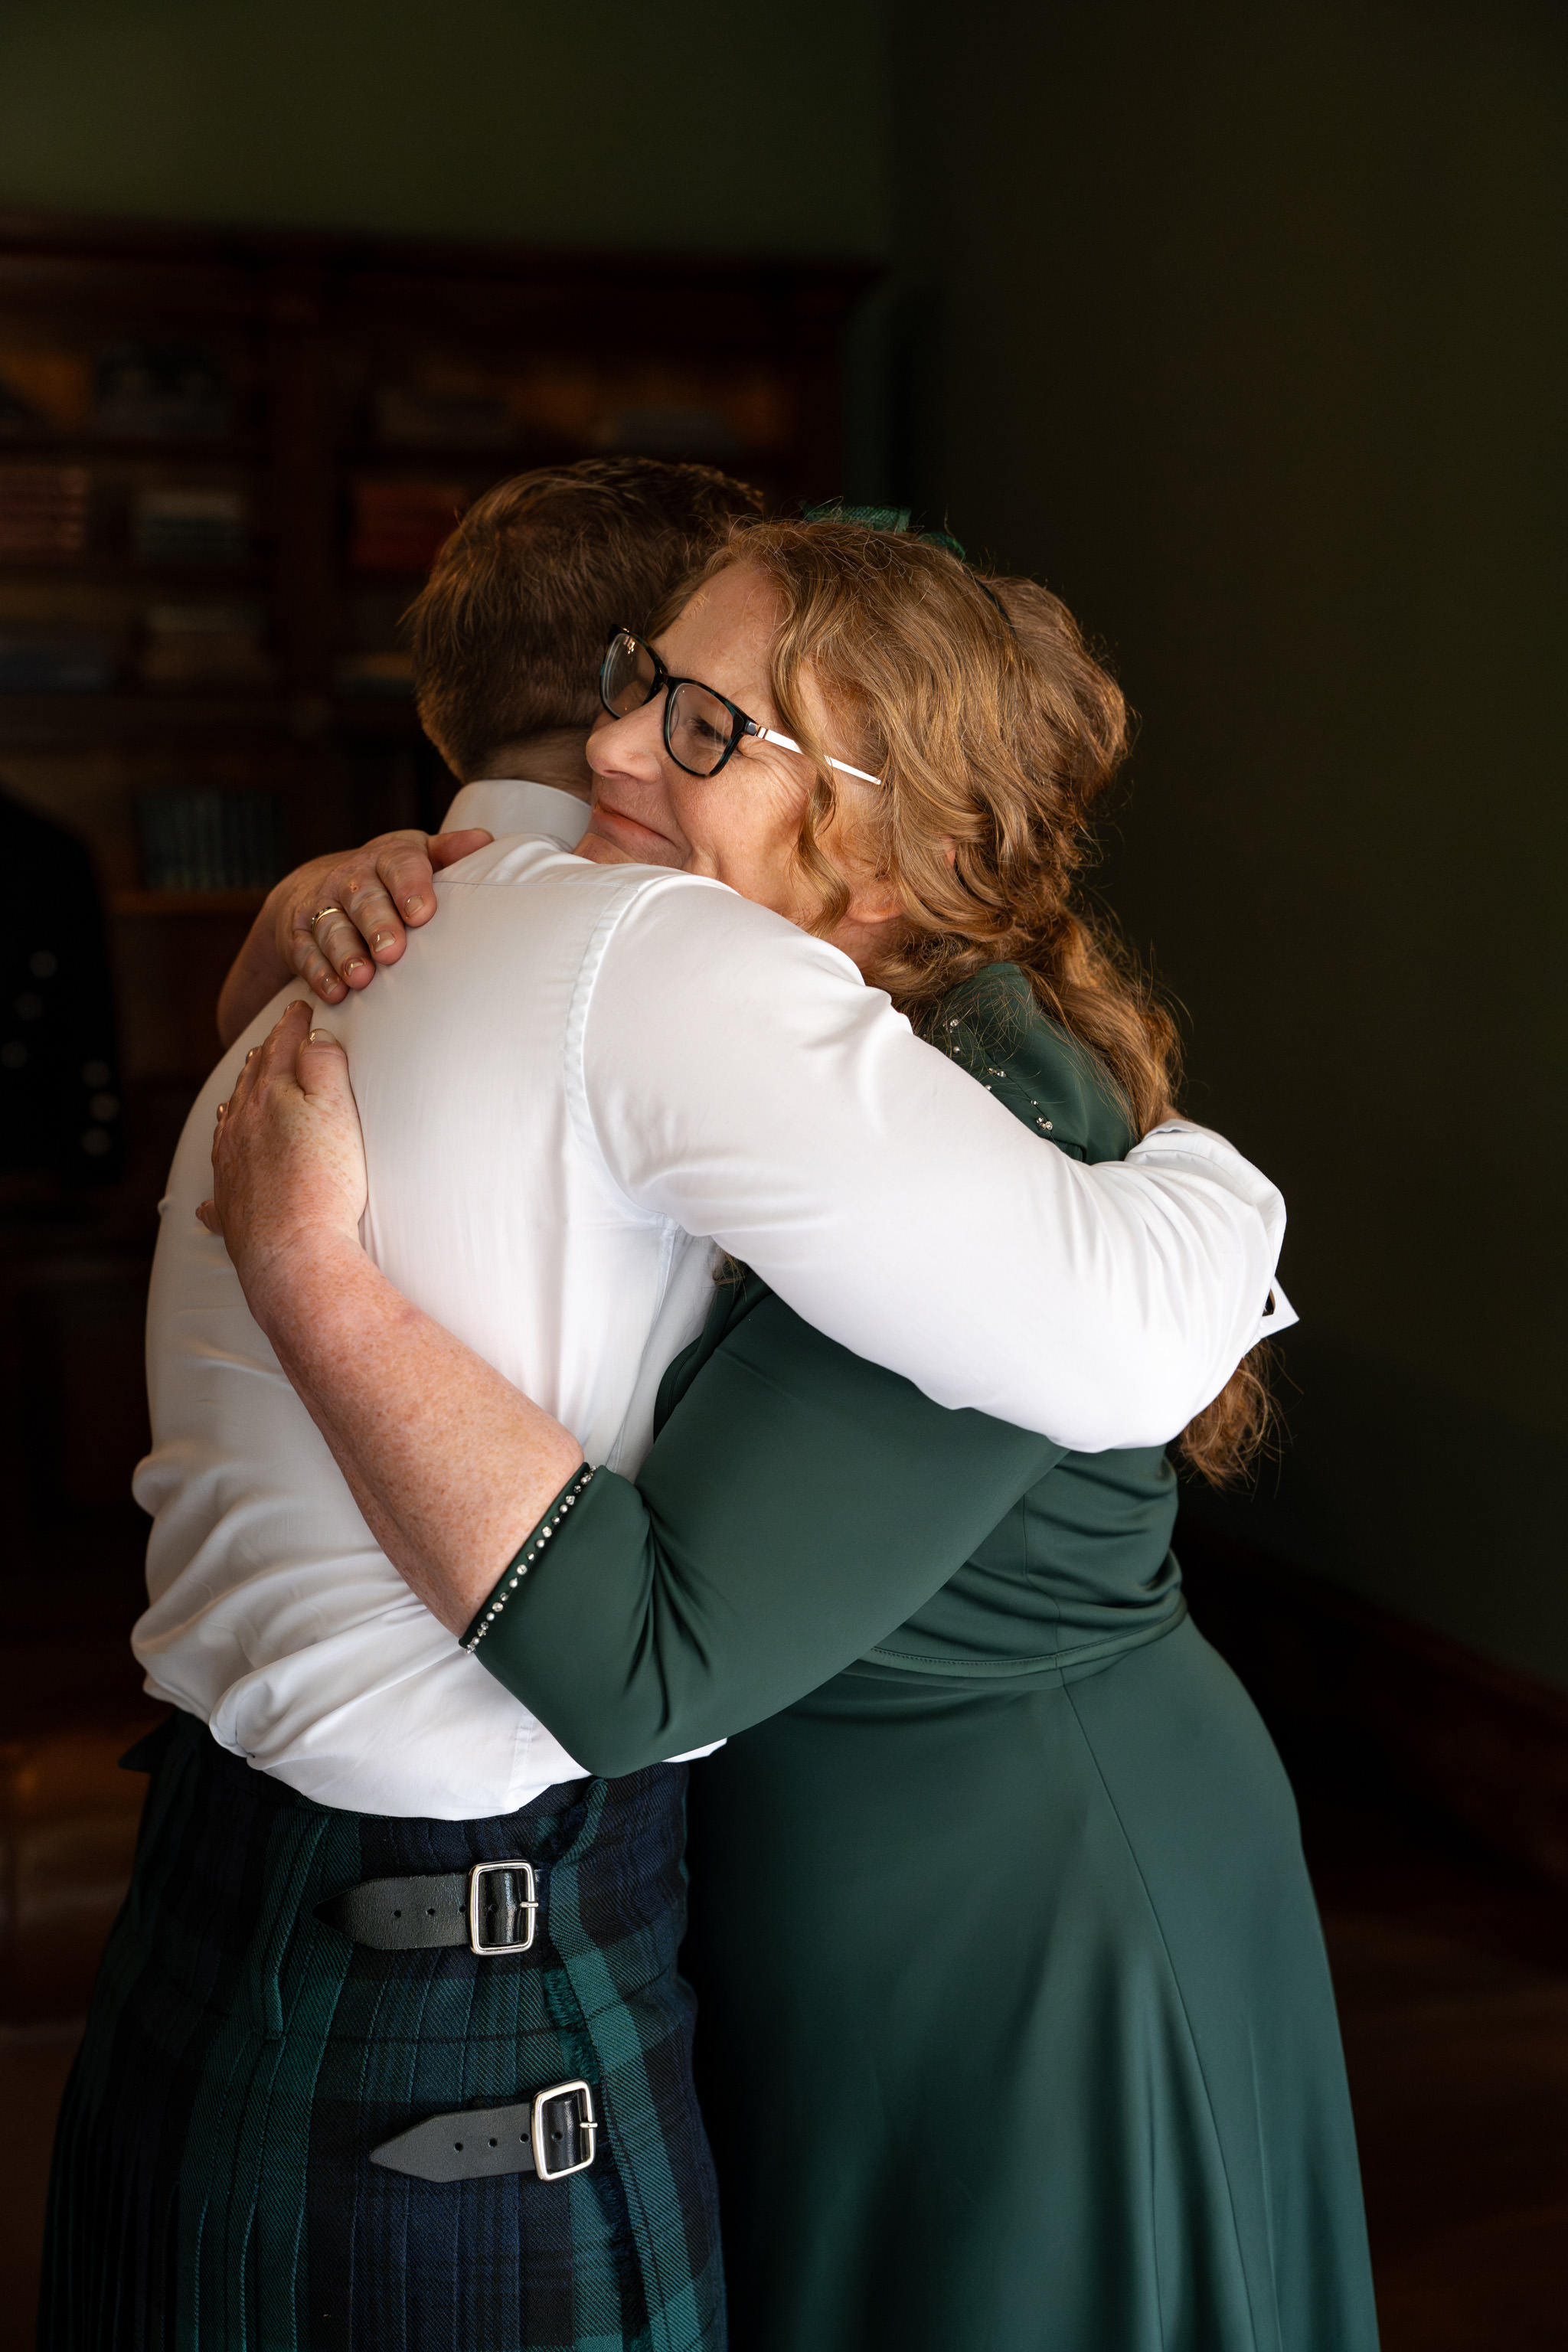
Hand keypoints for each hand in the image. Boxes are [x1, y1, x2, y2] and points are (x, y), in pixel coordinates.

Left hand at [199, 1003, 368, 1321]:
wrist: (294, 1252)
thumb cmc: (324, 1182)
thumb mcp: (336, 1111)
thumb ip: (324, 1067)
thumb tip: (312, 1037)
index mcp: (268, 1099)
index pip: (281, 1049)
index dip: (293, 1024)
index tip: (300, 1007)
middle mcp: (240, 1128)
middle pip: (250, 1082)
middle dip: (264, 1057)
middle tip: (273, 1041)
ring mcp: (231, 1168)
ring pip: (229, 1126)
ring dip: (237, 1104)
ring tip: (240, 1093)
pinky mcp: (231, 1209)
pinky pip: (218, 1191)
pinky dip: (218, 1182)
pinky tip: (211, 1197)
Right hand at [274, 826, 491, 1005]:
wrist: (314, 886)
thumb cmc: (385, 877)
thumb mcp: (415, 857)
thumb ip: (448, 852)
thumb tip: (485, 841)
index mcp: (386, 858)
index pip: (399, 866)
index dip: (410, 887)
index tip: (423, 914)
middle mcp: (350, 878)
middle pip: (363, 898)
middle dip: (377, 925)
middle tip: (392, 952)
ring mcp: (320, 905)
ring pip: (332, 928)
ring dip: (346, 953)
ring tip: (362, 978)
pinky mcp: (298, 934)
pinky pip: (305, 953)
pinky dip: (319, 973)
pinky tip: (335, 992)